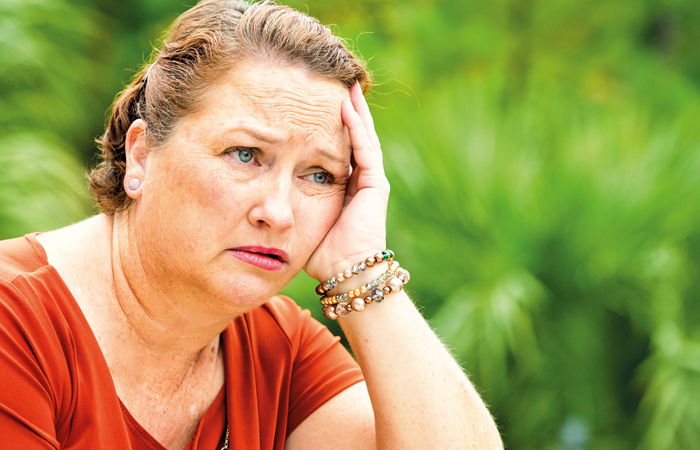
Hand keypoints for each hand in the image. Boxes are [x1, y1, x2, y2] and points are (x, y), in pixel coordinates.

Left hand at [304, 83, 389, 281]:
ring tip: (346, 86)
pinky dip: (357, 128)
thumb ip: (290, 207)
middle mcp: (360, 182)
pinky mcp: (375, 186)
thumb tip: (262, 201)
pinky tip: (348, 107)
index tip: (315, 106)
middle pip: (354, 138)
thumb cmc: (321, 255)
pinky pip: (365, 149)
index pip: (339, 149)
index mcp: (345, 188)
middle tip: (335, 85)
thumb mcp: (302, 222)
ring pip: (363, 138)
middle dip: (346, 112)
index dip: (330, 127)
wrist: (346, 273)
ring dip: (355, 112)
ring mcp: (371, 182)